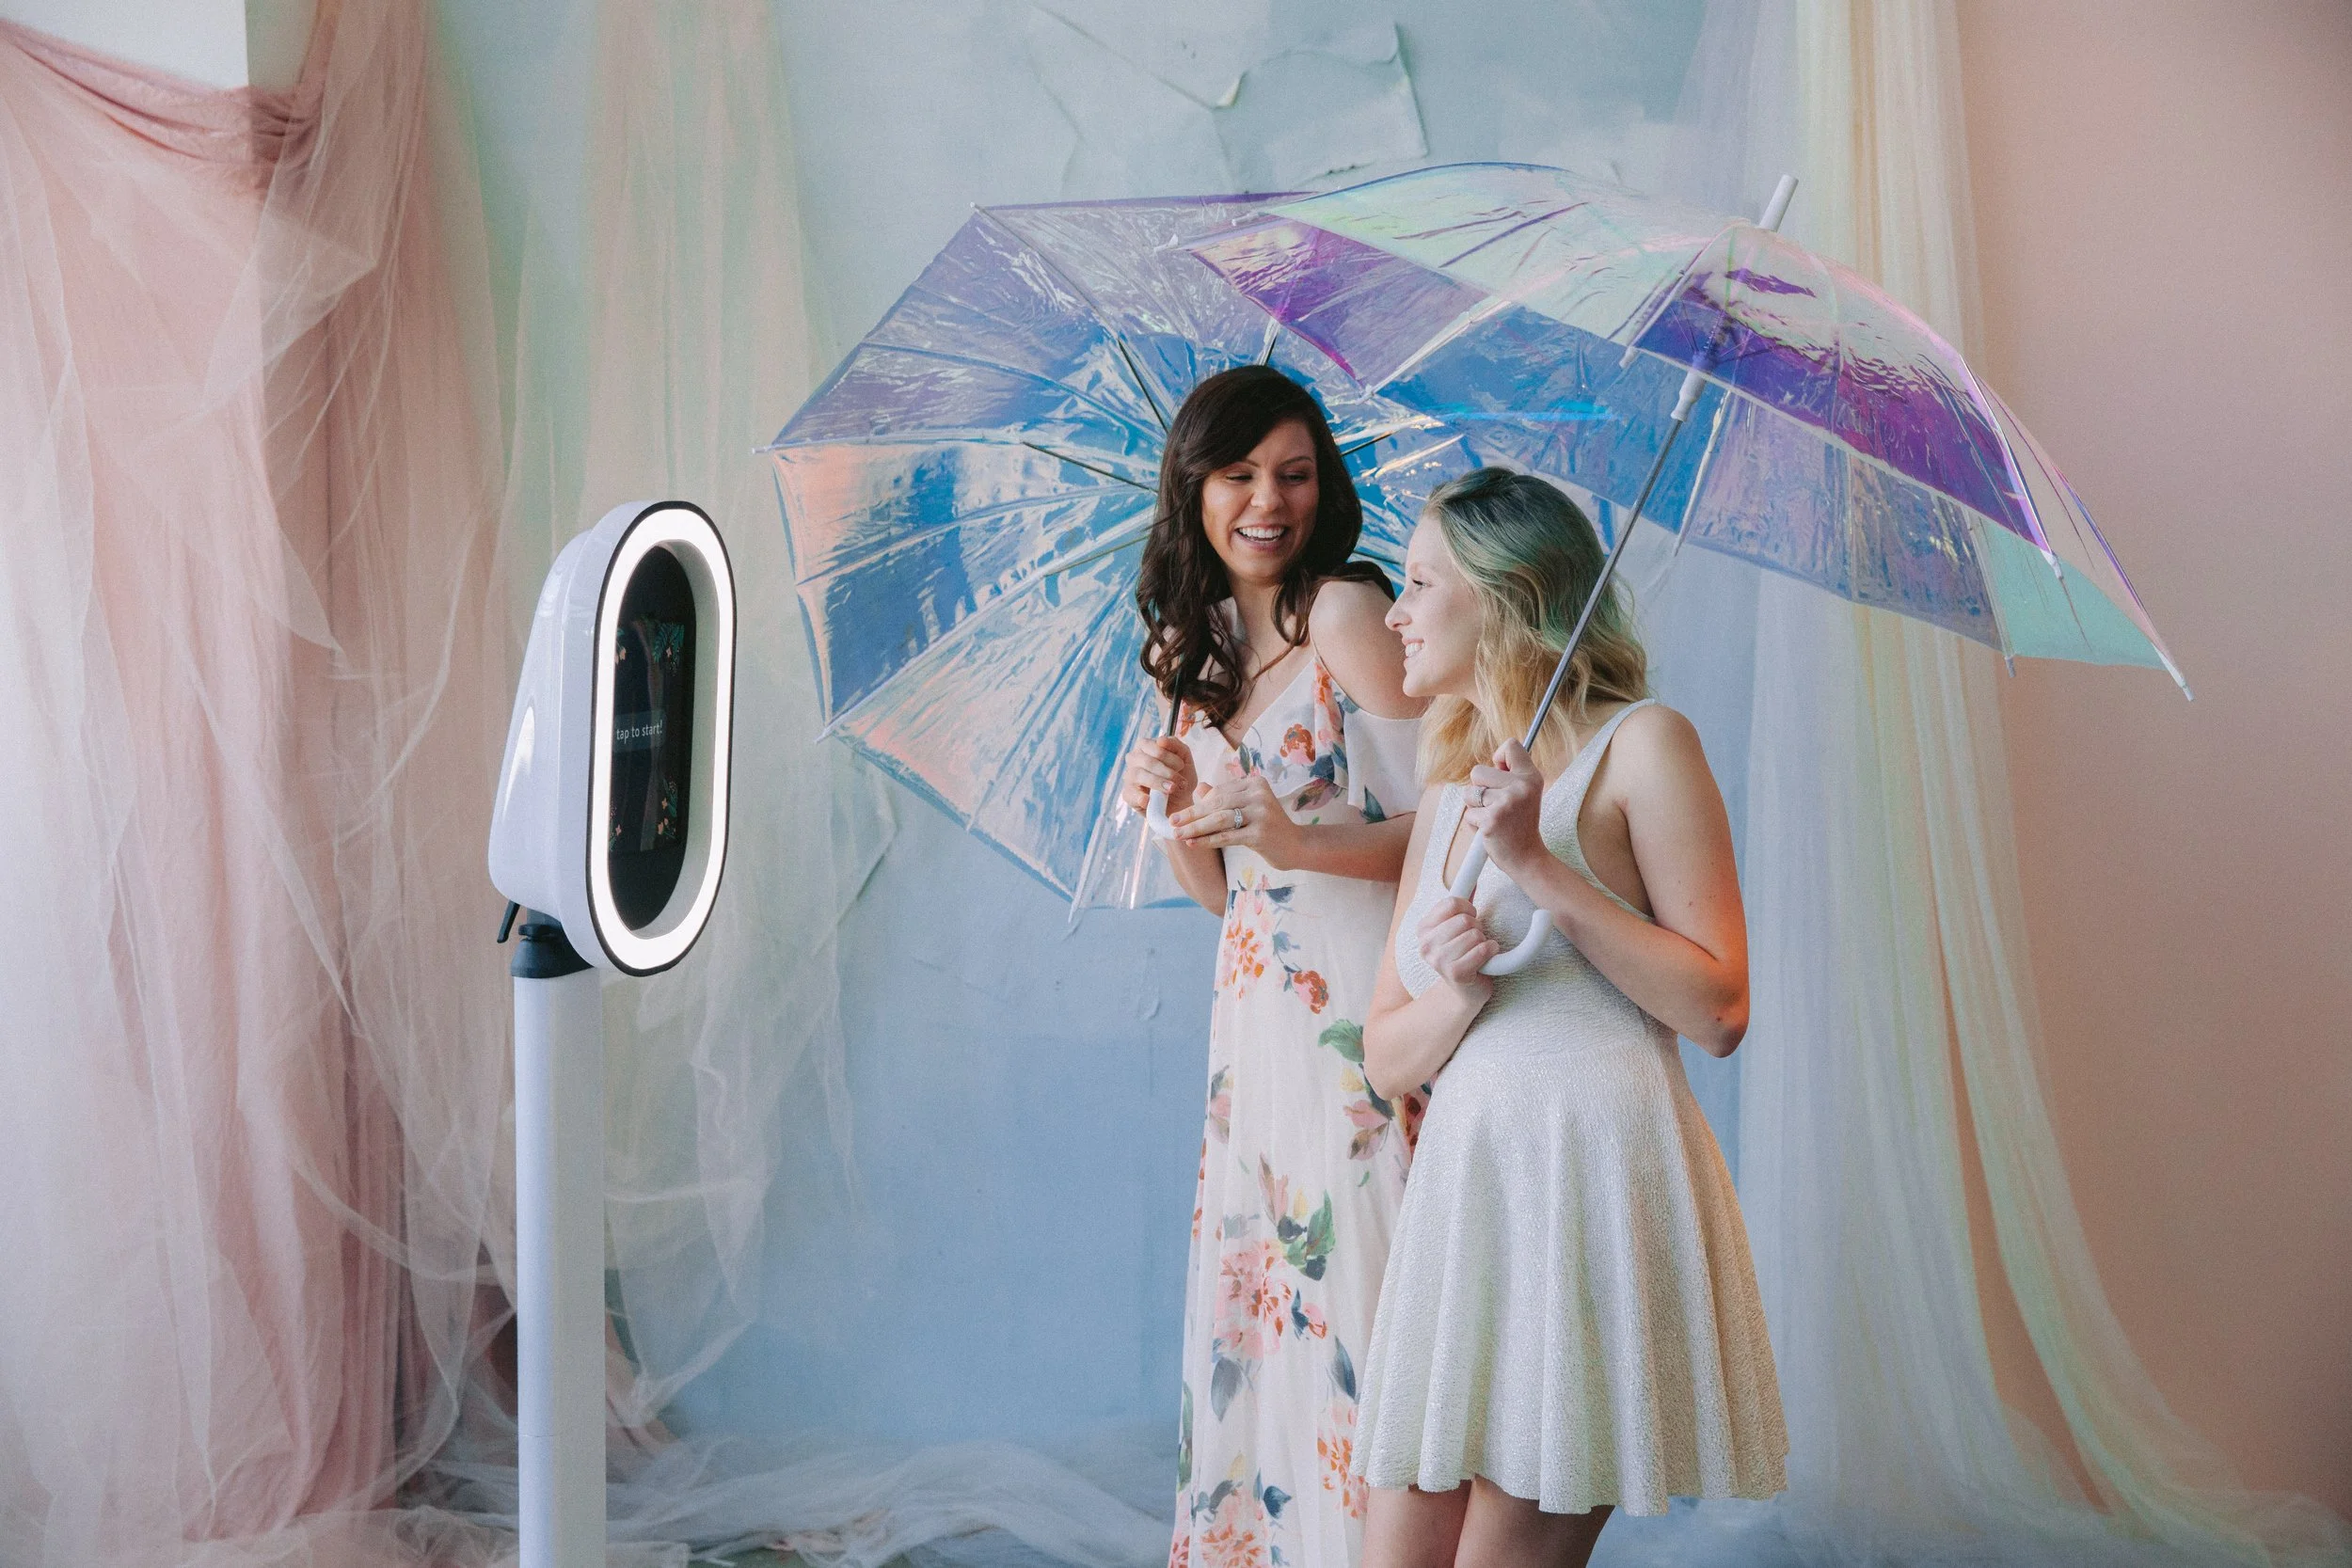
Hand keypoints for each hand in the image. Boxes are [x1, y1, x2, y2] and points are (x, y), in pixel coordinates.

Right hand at [1122, 736, 1197, 814]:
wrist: (1182, 801)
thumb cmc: (1181, 776)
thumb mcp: (1185, 758)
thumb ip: (1176, 745)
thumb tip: (1161, 740)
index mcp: (1145, 746)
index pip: (1152, 746)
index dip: (1169, 756)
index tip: (1181, 766)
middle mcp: (1134, 759)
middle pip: (1147, 761)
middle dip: (1167, 772)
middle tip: (1181, 782)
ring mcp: (1129, 777)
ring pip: (1138, 775)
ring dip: (1158, 783)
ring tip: (1172, 789)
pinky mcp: (1128, 795)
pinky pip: (1131, 794)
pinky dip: (1140, 797)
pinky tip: (1149, 800)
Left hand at [1170, 774, 1300, 866]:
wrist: (1296, 846)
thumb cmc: (1268, 826)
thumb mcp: (1247, 807)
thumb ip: (1224, 797)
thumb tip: (1199, 789)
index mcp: (1255, 783)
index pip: (1219, 792)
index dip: (1198, 804)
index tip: (1179, 814)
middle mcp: (1259, 794)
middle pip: (1217, 803)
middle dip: (1192, 814)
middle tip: (1172, 822)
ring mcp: (1262, 813)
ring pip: (1219, 819)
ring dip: (1196, 828)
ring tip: (1178, 834)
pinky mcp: (1261, 833)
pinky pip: (1227, 836)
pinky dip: (1208, 840)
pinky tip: (1193, 844)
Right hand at [1416, 895, 1497, 995]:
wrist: (1466, 990)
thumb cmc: (1463, 954)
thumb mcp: (1456, 926)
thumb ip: (1461, 903)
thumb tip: (1473, 876)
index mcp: (1423, 928)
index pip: (1452, 903)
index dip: (1468, 909)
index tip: (1470, 919)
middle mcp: (1425, 944)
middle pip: (1464, 920)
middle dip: (1477, 927)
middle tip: (1474, 940)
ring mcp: (1438, 961)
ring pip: (1474, 935)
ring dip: (1483, 941)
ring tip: (1477, 951)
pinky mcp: (1455, 974)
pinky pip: (1481, 950)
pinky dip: (1490, 951)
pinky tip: (1486, 958)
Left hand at [1462, 740, 1547, 879]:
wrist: (1527, 857)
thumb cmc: (1520, 824)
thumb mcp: (1525, 793)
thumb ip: (1510, 774)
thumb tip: (1494, 760)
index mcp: (1531, 777)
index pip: (1510, 746)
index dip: (1499, 759)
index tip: (1502, 775)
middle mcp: (1521, 787)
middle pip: (1477, 771)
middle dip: (1480, 788)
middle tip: (1497, 804)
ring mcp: (1506, 803)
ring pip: (1469, 792)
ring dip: (1475, 807)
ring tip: (1493, 817)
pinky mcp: (1491, 820)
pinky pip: (1468, 813)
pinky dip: (1474, 823)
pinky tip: (1490, 829)